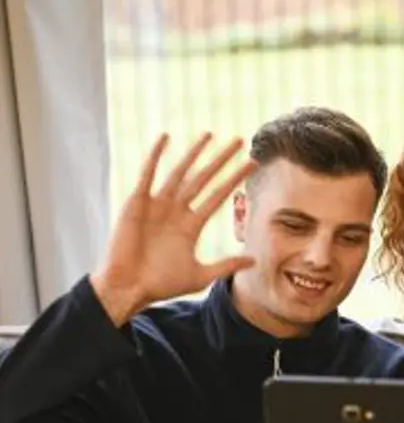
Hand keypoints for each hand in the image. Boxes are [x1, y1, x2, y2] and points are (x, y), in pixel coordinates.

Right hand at [90, 133, 256, 325]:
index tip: (252, 164)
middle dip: (221, 160)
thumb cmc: (161, 284)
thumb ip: (226, 265)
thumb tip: (254, 260)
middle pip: (204, 179)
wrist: (129, 288)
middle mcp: (177, 210)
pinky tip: (165, 138)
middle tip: (239, 141)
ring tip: (210, 134)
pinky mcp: (137, 203)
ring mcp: (157, 205)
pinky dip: (155, 156)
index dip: (235, 179)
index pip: (219, 195)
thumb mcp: (200, 275)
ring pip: (181, 172)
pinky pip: (148, 175)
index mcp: (191, 225)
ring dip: (195, 153)